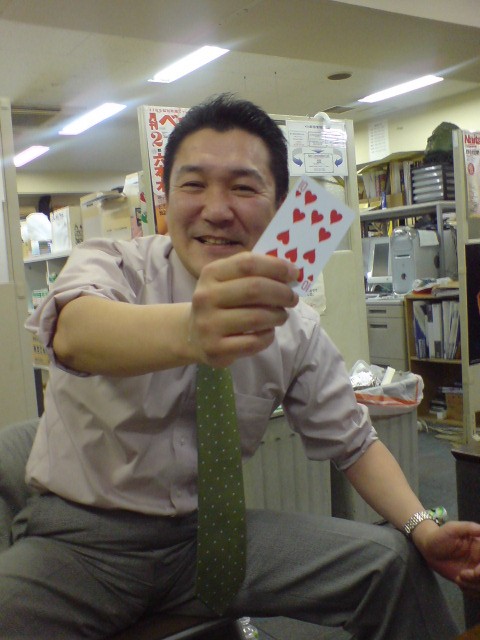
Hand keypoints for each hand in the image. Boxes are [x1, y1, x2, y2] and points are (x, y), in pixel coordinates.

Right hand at [188, 252, 298, 366]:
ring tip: (281, 316)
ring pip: (257, 317)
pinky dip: (268, 336)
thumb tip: (290, 272)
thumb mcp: (228, 281)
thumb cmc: (220, 302)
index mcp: (210, 274)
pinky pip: (253, 342)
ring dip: (278, 316)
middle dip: (282, 293)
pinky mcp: (215, 349)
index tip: (294, 273)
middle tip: (292, 298)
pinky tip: (268, 332)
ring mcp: (208, 324)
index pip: (247, 263)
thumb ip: (254, 273)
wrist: (192, 334)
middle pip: (254, 289)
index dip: (275, 267)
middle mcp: (206, 297)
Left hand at [415, 520, 479, 596]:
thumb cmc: (440, 535)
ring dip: (473, 586)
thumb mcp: (453, 528)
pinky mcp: (471, 580)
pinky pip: (478, 592)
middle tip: (462, 575)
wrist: (429, 548)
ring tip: (458, 578)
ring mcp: (477, 571)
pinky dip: (470, 591)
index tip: (475, 572)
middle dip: (478, 579)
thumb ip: (468, 528)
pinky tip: (459, 582)